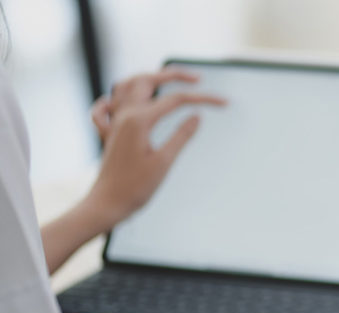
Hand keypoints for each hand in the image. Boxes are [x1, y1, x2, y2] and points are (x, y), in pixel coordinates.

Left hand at [84, 68, 225, 230]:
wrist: (107, 203)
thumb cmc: (135, 188)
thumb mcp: (164, 162)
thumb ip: (181, 136)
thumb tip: (197, 116)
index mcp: (140, 120)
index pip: (177, 100)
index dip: (203, 99)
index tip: (224, 103)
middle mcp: (124, 115)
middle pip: (148, 80)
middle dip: (174, 75)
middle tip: (197, 79)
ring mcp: (114, 122)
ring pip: (127, 86)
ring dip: (147, 79)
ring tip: (167, 81)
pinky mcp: (110, 134)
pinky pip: (107, 106)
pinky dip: (116, 97)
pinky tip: (125, 101)